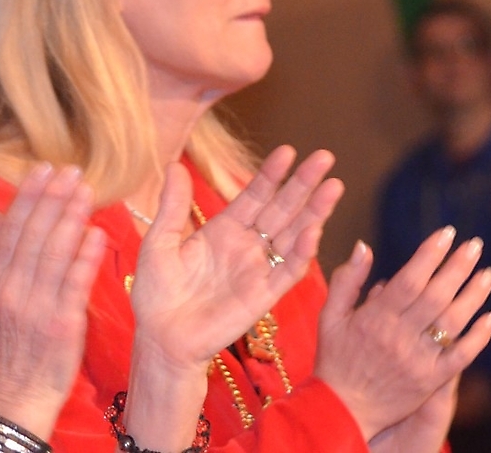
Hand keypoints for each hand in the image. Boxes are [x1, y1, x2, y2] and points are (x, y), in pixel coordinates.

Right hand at [0, 164, 105, 437]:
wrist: (14, 394)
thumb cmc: (10, 340)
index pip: (11, 228)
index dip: (29, 196)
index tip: (45, 168)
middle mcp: (9, 289)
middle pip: (33, 234)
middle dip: (53, 198)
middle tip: (71, 171)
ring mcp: (34, 307)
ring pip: (53, 253)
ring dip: (71, 218)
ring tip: (86, 192)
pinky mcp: (60, 324)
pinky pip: (74, 284)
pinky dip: (85, 256)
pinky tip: (96, 234)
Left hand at [130, 146, 343, 371]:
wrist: (162, 339)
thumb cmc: (156, 293)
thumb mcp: (159, 244)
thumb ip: (173, 208)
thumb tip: (174, 165)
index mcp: (223, 230)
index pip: (254, 195)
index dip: (271, 174)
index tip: (288, 151)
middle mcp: (246, 245)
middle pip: (282, 209)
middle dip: (304, 184)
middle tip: (326, 157)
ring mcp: (258, 269)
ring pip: (294, 235)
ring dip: (315, 212)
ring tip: (334, 187)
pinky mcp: (263, 296)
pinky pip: (288, 271)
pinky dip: (303, 252)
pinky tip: (314, 231)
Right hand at [316, 228, 490, 439]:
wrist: (342, 409)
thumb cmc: (334, 358)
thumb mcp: (330, 315)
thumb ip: (347, 279)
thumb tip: (363, 245)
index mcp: (375, 318)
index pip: (410, 279)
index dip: (430, 254)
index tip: (447, 233)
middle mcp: (399, 337)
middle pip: (437, 295)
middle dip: (458, 267)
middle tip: (475, 244)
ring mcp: (418, 361)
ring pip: (453, 323)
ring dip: (474, 296)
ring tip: (488, 273)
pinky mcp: (431, 381)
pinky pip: (461, 357)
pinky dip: (478, 336)